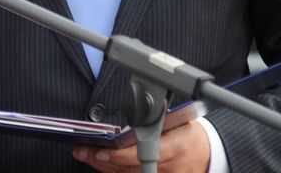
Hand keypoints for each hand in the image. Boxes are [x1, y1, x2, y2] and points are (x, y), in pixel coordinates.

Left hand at [73, 120, 209, 171]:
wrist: (207, 152)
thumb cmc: (186, 133)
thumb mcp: (173, 122)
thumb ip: (151, 126)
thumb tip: (121, 131)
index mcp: (177, 145)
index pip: (144, 152)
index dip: (120, 155)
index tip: (100, 150)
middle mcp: (173, 166)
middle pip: (131, 168)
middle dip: (103, 159)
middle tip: (82, 151)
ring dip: (106, 167)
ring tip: (87, 155)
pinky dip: (116, 172)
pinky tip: (102, 165)